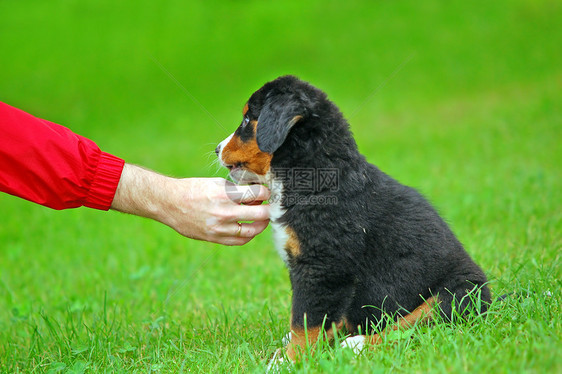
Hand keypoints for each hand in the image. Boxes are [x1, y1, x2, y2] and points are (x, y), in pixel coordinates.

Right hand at [110, 164, 269, 244]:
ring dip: (261, 224)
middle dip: (269, 210)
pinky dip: (248, 235)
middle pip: (260, 214)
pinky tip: (250, 228)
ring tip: (262, 218)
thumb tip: (256, 195)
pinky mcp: (214, 238)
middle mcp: (224, 213)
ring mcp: (219, 228)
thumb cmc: (193, 188)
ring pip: (252, 231)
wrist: (169, 203)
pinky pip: (239, 241)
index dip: (266, 192)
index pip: (257, 194)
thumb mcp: (216, 182)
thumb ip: (236, 190)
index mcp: (225, 194)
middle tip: (272, 206)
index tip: (268, 192)